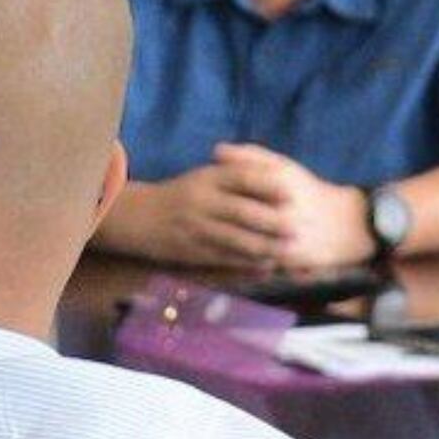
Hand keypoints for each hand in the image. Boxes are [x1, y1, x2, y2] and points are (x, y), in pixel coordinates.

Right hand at [107, 147, 355, 271]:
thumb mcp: (205, 176)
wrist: (140, 217)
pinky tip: (264, 266)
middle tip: (298, 227)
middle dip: (272, 220)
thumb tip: (274, 173)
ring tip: (286, 251)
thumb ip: (235, 172)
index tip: (292, 192)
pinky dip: (245, 263)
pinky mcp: (191, 250)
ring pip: (234, 238)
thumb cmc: (182, 195)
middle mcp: (201, 200)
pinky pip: (223, 257)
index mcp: (208, 178)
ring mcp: (195, 227)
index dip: (268, 185)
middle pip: (242, 210)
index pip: (242, 177)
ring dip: (263, 246)